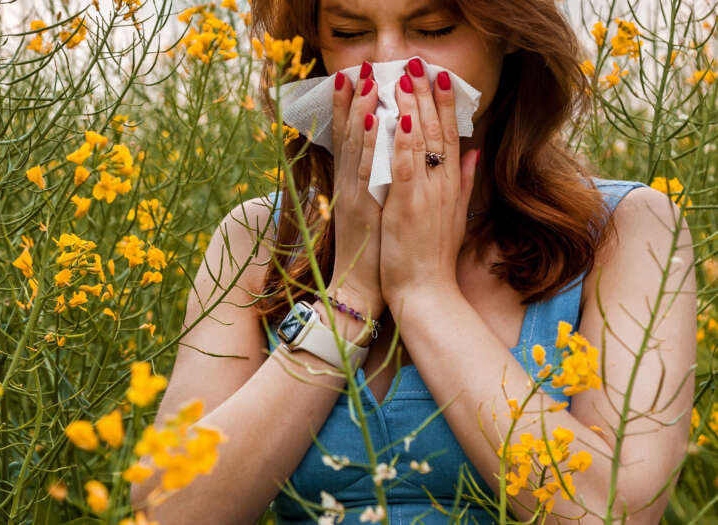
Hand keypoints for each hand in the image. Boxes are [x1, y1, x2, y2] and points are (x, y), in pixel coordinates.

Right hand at [329, 62, 386, 317]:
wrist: (365, 290)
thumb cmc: (382, 254)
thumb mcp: (389, 212)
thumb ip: (397, 184)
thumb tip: (409, 161)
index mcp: (360, 185)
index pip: (359, 139)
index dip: (358, 107)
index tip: (362, 78)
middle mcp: (352, 185)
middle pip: (351, 135)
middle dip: (354, 99)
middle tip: (358, 66)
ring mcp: (355, 195)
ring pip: (356, 145)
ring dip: (358, 110)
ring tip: (364, 80)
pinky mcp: (362, 208)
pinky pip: (366, 170)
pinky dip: (367, 144)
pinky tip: (372, 121)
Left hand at [379, 58, 479, 310]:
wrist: (428, 293)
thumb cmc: (435, 257)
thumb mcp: (455, 216)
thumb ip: (464, 183)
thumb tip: (474, 153)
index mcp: (451, 187)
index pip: (450, 137)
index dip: (445, 105)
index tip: (439, 78)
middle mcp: (442, 186)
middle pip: (435, 132)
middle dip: (426, 96)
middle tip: (418, 65)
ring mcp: (425, 195)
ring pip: (419, 144)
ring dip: (410, 108)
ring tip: (401, 79)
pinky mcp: (405, 208)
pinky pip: (402, 168)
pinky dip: (398, 144)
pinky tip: (392, 120)